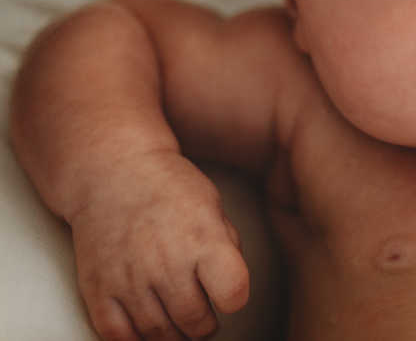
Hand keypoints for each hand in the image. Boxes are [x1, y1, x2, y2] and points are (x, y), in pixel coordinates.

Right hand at [70, 151, 248, 339]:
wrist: (113, 172)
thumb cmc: (169, 186)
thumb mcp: (212, 205)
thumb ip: (226, 246)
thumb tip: (230, 288)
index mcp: (202, 238)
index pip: (232, 291)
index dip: (234, 299)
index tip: (229, 294)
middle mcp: (166, 262)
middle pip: (195, 321)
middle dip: (204, 326)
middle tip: (203, 317)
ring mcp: (129, 278)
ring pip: (159, 333)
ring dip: (174, 335)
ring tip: (178, 322)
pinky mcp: (98, 289)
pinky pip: (117, 336)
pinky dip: (136, 339)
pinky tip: (148, 326)